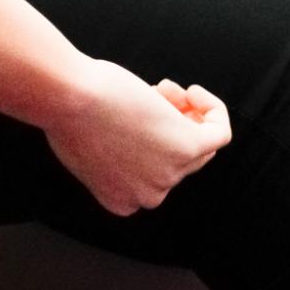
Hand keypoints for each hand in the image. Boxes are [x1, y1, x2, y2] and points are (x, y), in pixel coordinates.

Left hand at [46, 59, 229, 215]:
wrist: (68, 99)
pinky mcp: (186, 149)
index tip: (138, 120)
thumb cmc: (68, 113)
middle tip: (153, 94)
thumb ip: (121, 159)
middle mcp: (147, 197)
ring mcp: (168, 176)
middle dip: (169, 125)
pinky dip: (213, 110)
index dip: (151, 145)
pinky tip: (192, 91)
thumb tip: (146, 142)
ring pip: (198, 146)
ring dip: (184, 111)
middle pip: (177, 161)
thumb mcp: (91, 149)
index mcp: (121, 202)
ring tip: (159, 87)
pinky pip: (220, 134)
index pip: (154, 178)